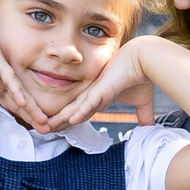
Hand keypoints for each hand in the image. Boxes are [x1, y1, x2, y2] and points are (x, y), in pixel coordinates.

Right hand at [0, 15, 40, 126]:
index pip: (11, 104)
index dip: (22, 117)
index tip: (33, 129)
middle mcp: (2, 81)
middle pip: (21, 103)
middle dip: (34, 117)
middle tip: (47, 130)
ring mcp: (3, 74)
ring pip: (21, 94)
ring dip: (32, 109)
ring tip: (44, 122)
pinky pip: (10, 81)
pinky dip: (16, 91)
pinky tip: (23, 102)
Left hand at [34, 39, 156, 135]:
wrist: (144, 59)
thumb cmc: (142, 76)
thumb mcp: (142, 102)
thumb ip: (143, 116)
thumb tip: (149, 129)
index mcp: (99, 97)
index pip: (79, 112)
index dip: (67, 121)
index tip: (56, 129)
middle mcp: (93, 95)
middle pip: (70, 111)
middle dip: (55, 122)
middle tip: (41, 130)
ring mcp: (96, 92)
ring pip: (73, 109)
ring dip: (59, 120)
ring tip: (44, 129)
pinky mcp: (102, 89)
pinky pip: (88, 103)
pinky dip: (78, 112)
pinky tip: (69, 121)